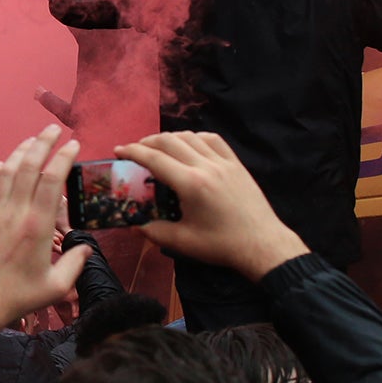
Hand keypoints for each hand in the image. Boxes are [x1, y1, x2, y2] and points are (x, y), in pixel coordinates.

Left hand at [0, 127, 89, 334]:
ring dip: (19, 152)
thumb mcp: (56, 287)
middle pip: (28, 166)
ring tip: (32, 141)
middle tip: (54, 130)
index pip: (51, 180)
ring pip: (5, 170)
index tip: (73, 144)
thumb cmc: (17, 297)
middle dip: (42, 143)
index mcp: (37, 225)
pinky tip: (0, 166)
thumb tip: (87, 248)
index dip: (63, 157)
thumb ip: (75, 264)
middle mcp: (14, 212)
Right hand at [118, 131, 307, 281]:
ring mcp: (224, 163)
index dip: (133, 152)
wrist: (262, 245)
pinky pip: (213, 140)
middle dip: (148, 141)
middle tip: (135, 150)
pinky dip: (196, 137)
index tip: (119, 150)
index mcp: (190, 184)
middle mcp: (206, 166)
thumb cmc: (221, 246)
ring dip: (171, 138)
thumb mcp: (183, 242)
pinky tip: (190, 145)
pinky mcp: (237, 165)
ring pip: (191, 137)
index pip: (155, 158)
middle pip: (171, 141)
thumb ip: (154, 231)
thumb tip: (134, 225)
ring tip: (159, 147)